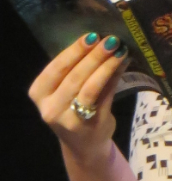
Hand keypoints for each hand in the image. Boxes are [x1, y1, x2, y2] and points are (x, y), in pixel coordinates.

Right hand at [28, 33, 128, 163]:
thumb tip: (102, 40)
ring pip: (89, 87)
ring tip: (120, 50)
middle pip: (74, 76)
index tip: (92, 35)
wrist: (84, 145)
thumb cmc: (75, 109)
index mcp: (39, 93)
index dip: (74, 50)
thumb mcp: (70, 89)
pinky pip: (105, 96)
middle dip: (94, 56)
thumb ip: (82, 67)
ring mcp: (70, 119)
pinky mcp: (92, 124)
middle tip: (110, 40)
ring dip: (106, 65)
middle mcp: (50, 108)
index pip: (56, 68)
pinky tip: (123, 64)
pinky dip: (115, 77)